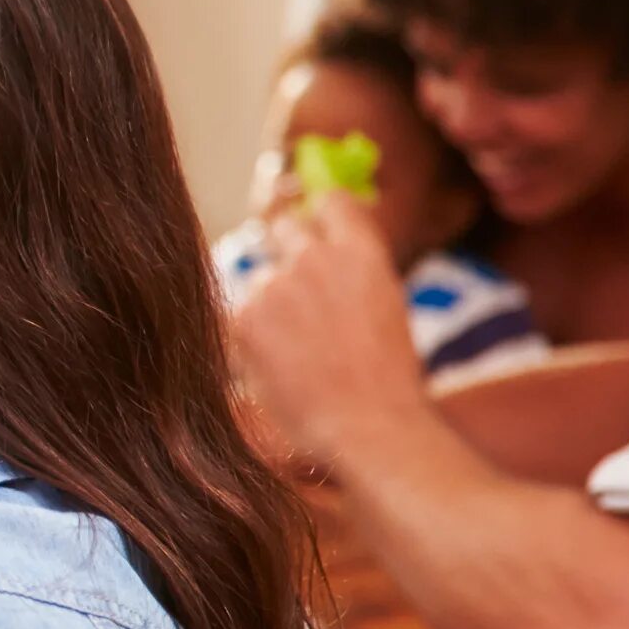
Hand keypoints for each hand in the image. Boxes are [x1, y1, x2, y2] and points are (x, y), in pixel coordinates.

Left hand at [226, 194, 430, 467]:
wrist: (368, 427)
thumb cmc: (386, 379)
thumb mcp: (387, 305)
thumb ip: (354, 268)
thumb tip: (328, 245)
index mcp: (361, 251)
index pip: (330, 201)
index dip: (322, 217)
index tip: (318, 232)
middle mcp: (314, 257)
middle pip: (284, 227)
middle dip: (288, 253)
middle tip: (299, 297)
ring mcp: (275, 284)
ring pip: (260, 278)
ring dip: (271, 303)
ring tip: (301, 352)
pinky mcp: (243, 316)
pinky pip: (242, 313)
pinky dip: (254, 336)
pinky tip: (282, 366)